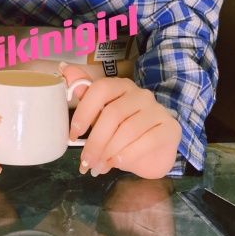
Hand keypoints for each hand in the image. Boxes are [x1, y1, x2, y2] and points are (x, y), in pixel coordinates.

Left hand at [59, 63, 180, 178]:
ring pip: (128, 130)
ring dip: (109, 152)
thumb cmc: (124, 133)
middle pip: (112, 114)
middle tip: (86, 160)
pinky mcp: (170, 128)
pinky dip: (127, 155)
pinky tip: (117, 164)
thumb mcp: (101, 118)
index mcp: (121, 86)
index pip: (100, 89)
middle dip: (95, 141)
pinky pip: (146, 141)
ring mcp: (157, 110)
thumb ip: (85, 96)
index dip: (83, 112)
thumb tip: (64, 68)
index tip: (73, 136)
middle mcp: (140, 94)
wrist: (153, 154)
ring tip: (98, 166)